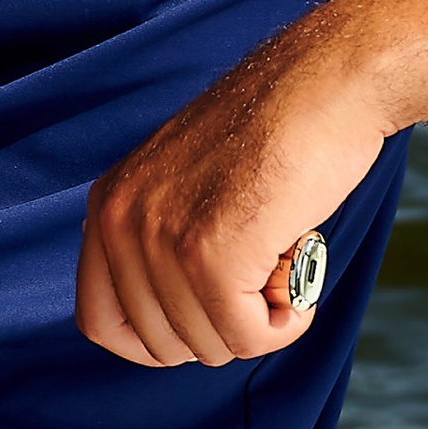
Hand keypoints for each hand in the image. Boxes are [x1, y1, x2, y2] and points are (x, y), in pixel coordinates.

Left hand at [76, 27, 388, 370]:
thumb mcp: (188, 182)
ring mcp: (163, 238)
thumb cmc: (276, 133)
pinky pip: (247, 337)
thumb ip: (162, 238)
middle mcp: (123, 220)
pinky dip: (285, 323)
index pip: (100, 320)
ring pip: (209, 345)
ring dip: (259, 320)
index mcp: (111, 202)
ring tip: (281, 256)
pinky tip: (299, 275)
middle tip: (257, 275)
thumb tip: (171, 326)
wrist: (326, 83)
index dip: (156, 342)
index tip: (203, 325)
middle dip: (218, 328)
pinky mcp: (212, 255)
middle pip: (159, 343)